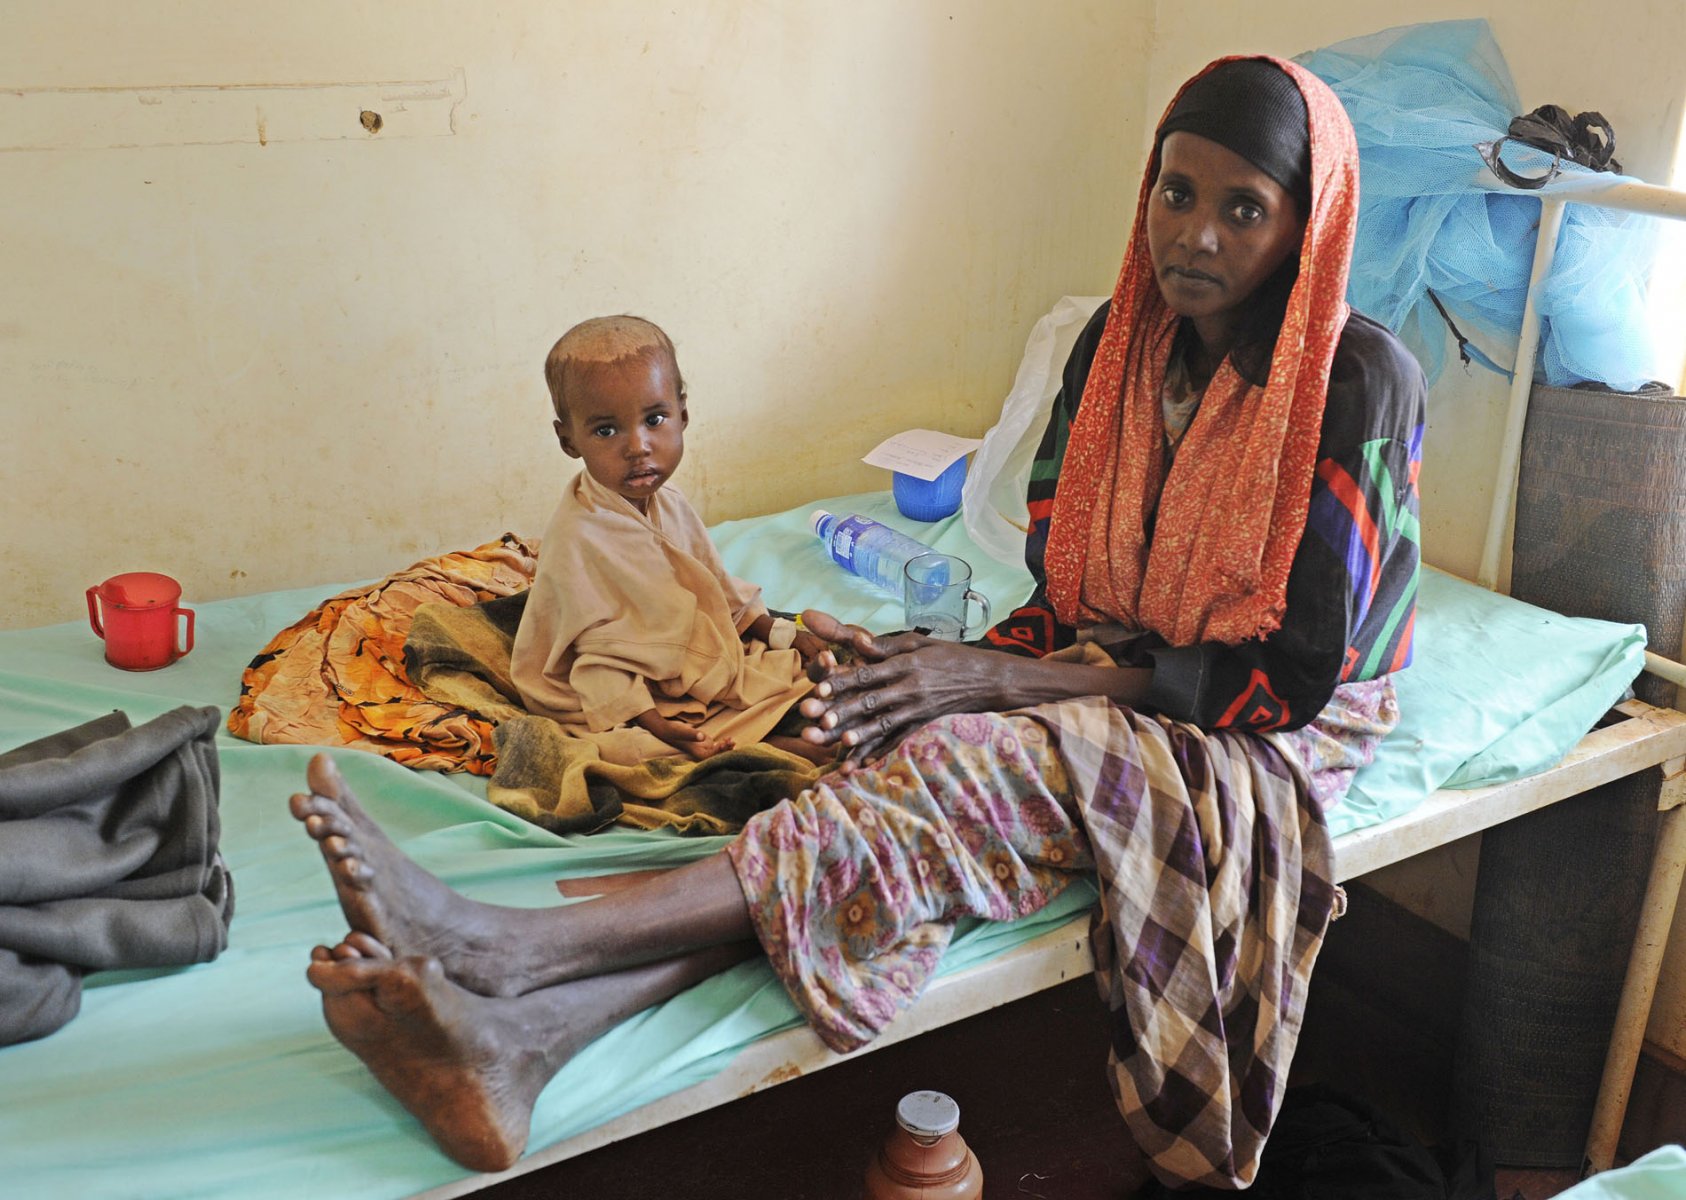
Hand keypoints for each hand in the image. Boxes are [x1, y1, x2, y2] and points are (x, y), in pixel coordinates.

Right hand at [635, 710, 735, 760]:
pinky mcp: (703, 743)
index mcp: (695, 753)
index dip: (717, 751)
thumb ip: (691, 734)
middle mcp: (700, 752)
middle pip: (715, 755)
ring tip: (732, 741)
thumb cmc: (671, 731)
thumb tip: (701, 736)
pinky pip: (715, 746)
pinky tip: (728, 739)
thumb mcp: (680, 731)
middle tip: (731, 742)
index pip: (709, 756)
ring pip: (717, 751)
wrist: (664, 729)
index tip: (723, 743)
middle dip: (725, 750)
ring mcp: (702, 748)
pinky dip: (722, 744)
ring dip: (725, 747)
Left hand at [796, 609, 996, 766]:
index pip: (869, 674)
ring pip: (884, 724)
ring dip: (861, 734)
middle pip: (872, 701)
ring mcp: (918, 710)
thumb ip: (886, 646)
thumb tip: (857, 640)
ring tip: (841, 743)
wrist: (988, 680)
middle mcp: (910, 689)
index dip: (844, 681)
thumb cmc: (951, 657)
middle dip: (844, 711)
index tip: (821, 687)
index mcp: (906, 665)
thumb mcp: (920, 644)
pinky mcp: (923, 725)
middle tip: (820, 720)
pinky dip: (881, 752)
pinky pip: (900, 741)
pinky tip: (864, 763)